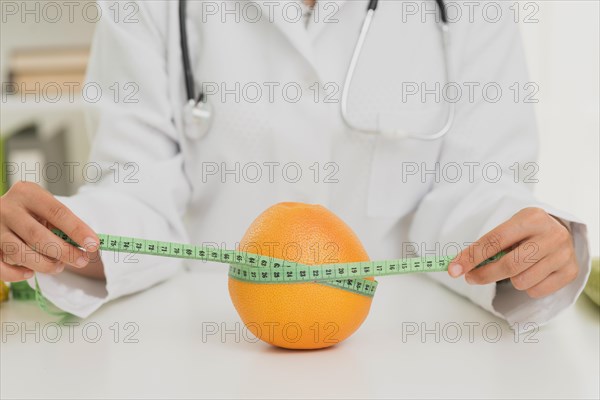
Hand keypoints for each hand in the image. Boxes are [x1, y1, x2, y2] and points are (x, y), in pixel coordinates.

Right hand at [0, 182, 101, 281]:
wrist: (0, 212)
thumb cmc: (31, 213)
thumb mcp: (46, 209)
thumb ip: (63, 224)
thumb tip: (88, 246)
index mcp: (27, 193)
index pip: (57, 212)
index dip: (77, 230)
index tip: (93, 244)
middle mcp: (7, 208)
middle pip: (38, 235)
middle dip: (64, 251)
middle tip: (82, 261)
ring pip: (19, 252)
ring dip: (44, 264)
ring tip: (59, 267)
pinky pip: (0, 266)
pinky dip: (16, 274)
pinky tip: (31, 273)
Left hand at [448, 207, 577, 298]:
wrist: (558, 233)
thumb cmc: (525, 233)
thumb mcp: (509, 229)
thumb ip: (487, 245)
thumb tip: (457, 266)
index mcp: (531, 217)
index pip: (495, 240)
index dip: (471, 257)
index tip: (453, 269)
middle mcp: (552, 234)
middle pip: (509, 265)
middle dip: (485, 274)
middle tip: (470, 278)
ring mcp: (564, 254)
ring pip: (522, 281)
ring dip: (510, 280)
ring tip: (514, 268)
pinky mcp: (570, 272)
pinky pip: (536, 291)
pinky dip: (527, 287)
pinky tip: (532, 273)